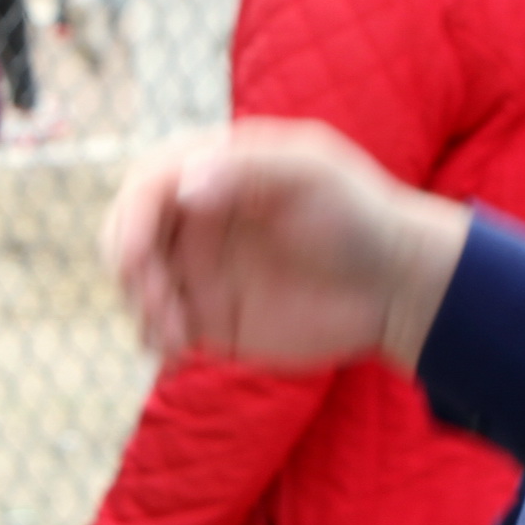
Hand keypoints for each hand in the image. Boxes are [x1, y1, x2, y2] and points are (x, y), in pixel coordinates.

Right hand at [101, 120, 468, 371]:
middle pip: (126, 234)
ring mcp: (200, 267)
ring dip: (141, 310)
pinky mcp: (210, 316)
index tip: (136, 257)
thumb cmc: (360, 215)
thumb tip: (184, 184)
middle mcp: (196, 216)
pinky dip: (155, 342)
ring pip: (137, 285)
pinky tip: (176, 356)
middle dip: (128, 268)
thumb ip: (248, 169)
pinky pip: (161, 329)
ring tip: (177, 338)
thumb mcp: (311, 174)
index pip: (146, 184)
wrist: (397, 286)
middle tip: (157, 303)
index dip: (130, 218)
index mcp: (213, 168)